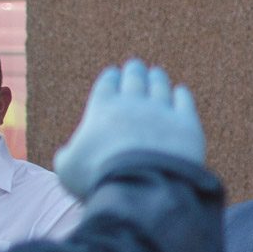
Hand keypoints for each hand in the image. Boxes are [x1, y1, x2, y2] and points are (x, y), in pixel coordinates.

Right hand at [53, 59, 205, 198]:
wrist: (141, 185)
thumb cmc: (99, 178)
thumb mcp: (68, 170)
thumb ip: (66, 157)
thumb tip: (66, 154)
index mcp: (102, 107)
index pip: (106, 84)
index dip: (110, 77)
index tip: (113, 72)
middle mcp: (133, 102)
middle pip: (134, 79)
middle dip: (134, 71)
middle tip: (135, 65)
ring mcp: (162, 110)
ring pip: (160, 86)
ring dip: (157, 78)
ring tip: (157, 73)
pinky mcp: (186, 124)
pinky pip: (184, 101)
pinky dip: (181, 94)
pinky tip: (180, 92)